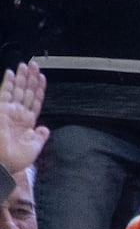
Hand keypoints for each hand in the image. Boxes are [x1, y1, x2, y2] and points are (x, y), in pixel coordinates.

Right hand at [0, 61, 48, 176]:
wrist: (3, 163)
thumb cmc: (15, 159)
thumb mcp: (34, 147)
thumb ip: (40, 136)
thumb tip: (45, 128)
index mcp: (27, 123)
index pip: (35, 101)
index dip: (39, 90)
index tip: (43, 79)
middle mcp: (17, 114)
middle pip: (26, 92)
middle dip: (31, 78)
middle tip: (34, 65)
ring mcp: (9, 111)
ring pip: (17, 90)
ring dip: (22, 77)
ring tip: (27, 65)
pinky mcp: (1, 109)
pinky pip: (5, 93)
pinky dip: (8, 83)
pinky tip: (12, 73)